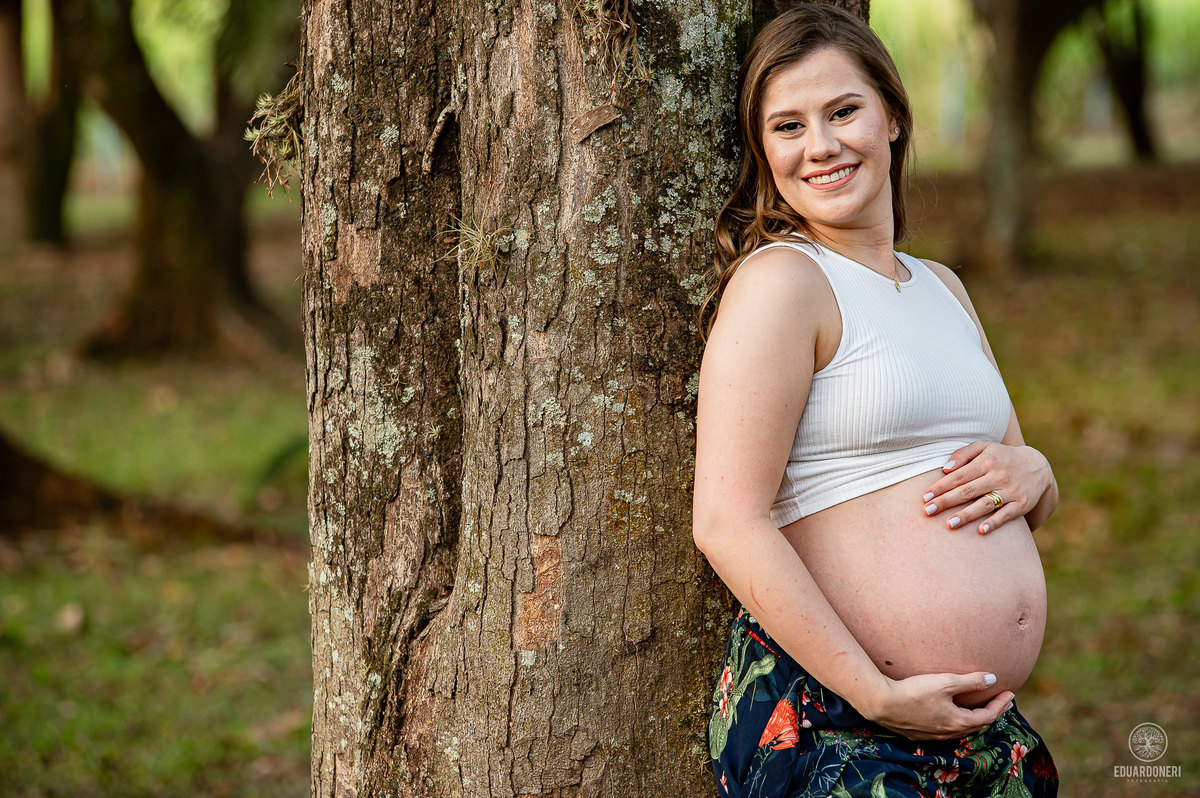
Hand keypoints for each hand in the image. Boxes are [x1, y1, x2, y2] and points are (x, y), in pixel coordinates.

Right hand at [861, 671, 1014, 740]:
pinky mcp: (919, 732)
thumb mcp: (945, 682)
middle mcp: (948, 732)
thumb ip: (970, 681)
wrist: (881, 703)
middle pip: (976, 724)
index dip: (1001, 704)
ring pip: (960, 728)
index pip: (987, 715)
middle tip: (1001, 700)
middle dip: (991, 712)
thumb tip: (993, 678)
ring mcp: (933, 734)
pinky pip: (945, 729)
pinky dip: (956, 720)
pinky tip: (950, 713)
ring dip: (974, 718)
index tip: (1010, 693)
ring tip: (979, 707)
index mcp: (958, 722)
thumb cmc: (914, 691)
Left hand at [921, 442, 1052, 534]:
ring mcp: (1011, 490)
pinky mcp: (1022, 504)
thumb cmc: (1001, 457)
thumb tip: (945, 469)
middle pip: (968, 491)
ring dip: (966, 515)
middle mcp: (998, 475)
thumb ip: (963, 454)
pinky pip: (1007, 515)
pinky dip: (994, 523)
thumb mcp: (984, 447)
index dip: (941, 487)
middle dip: (946, 502)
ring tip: (949, 524)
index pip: (959, 476)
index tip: (925, 497)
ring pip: (985, 504)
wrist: (1037, 466)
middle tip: (928, 512)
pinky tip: (981, 531)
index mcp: (986, 461)